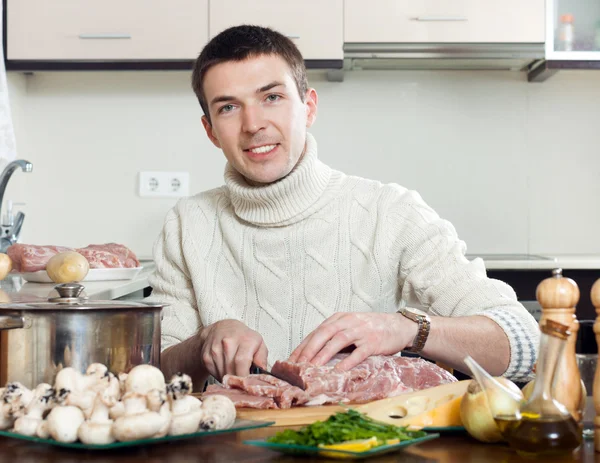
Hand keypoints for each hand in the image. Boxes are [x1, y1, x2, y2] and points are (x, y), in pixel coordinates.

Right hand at [199, 319, 267, 380]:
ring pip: (222, 374)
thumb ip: (262, 359)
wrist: (221, 328)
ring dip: (229, 379)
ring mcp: (215, 349)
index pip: (241, 361)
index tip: (247, 383)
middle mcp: (228, 342)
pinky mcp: (206, 356)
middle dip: (237, 380)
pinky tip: (225, 369)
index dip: (244, 376)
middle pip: (231, 370)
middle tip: (242, 382)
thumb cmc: (243, 338)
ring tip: (234, 373)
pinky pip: (214, 373)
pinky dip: (220, 375)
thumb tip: (261, 375)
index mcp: (245, 339)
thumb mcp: (258, 343)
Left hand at [288, 312, 417, 370]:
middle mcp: (348, 322)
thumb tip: (312, 354)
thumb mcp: (350, 327)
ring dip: (323, 355)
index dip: (302, 346)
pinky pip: (358, 353)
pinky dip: (347, 362)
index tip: (290, 360)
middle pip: (323, 334)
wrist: (399, 326)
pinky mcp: (373, 342)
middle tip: (296, 365)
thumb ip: (334, 336)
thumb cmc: (371, 329)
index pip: (316, 332)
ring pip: (338, 341)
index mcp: (339, 318)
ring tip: (312, 367)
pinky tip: (338, 371)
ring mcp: (361, 331)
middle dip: (308, 350)